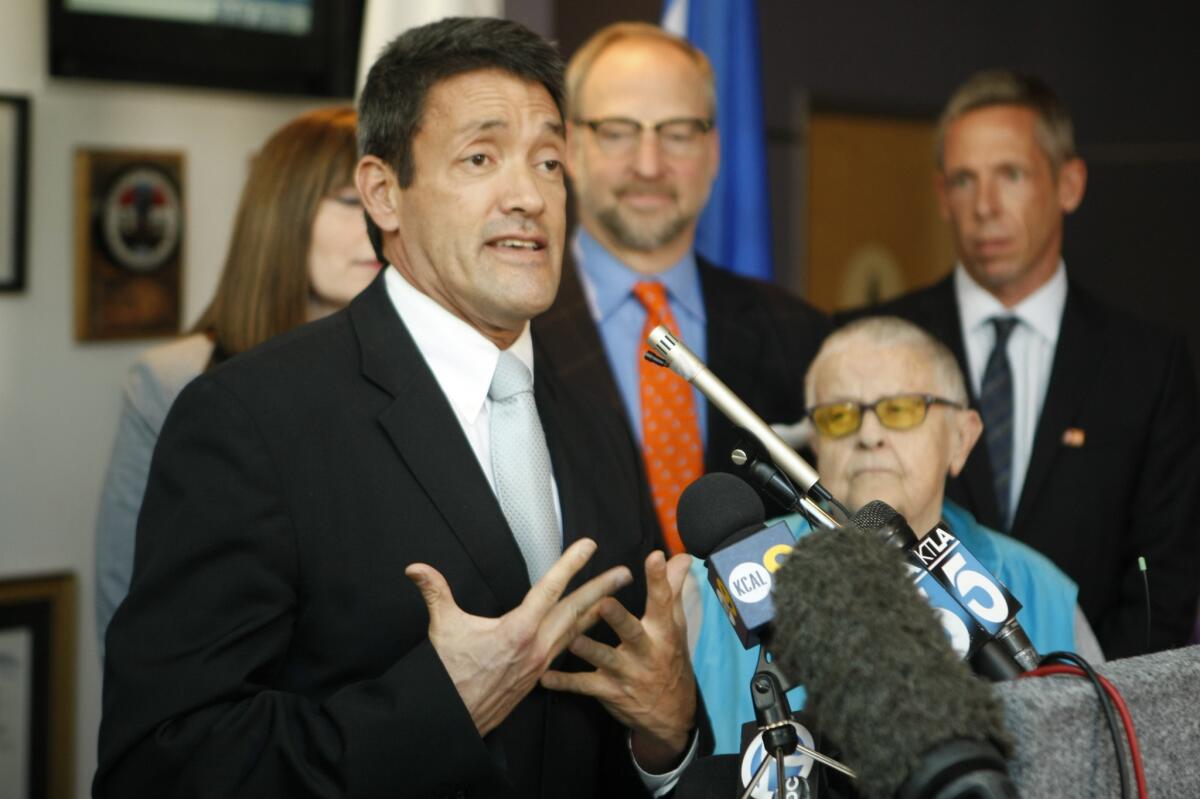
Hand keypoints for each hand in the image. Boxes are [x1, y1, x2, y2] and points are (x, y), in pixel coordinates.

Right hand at [406, 538, 631, 736]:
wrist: (454, 717)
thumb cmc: (449, 674)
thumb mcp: (443, 627)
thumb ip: (434, 592)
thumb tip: (415, 569)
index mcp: (518, 630)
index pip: (550, 589)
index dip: (571, 564)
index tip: (589, 546)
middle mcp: (536, 647)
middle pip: (576, 611)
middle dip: (602, 589)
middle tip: (624, 574)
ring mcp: (540, 664)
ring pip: (576, 632)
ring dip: (597, 612)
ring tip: (616, 597)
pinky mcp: (538, 677)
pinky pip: (566, 650)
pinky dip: (581, 636)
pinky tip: (588, 630)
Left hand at [540, 550, 696, 771]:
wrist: (672, 713)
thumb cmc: (670, 658)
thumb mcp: (675, 625)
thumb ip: (673, 589)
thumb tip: (681, 556)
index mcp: (663, 632)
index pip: (663, 602)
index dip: (660, 580)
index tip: (655, 557)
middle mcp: (646, 652)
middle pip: (632, 633)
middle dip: (618, 619)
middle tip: (604, 603)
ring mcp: (627, 673)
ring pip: (605, 659)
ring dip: (588, 650)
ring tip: (573, 639)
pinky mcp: (610, 691)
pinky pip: (584, 686)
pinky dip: (565, 682)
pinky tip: (546, 677)